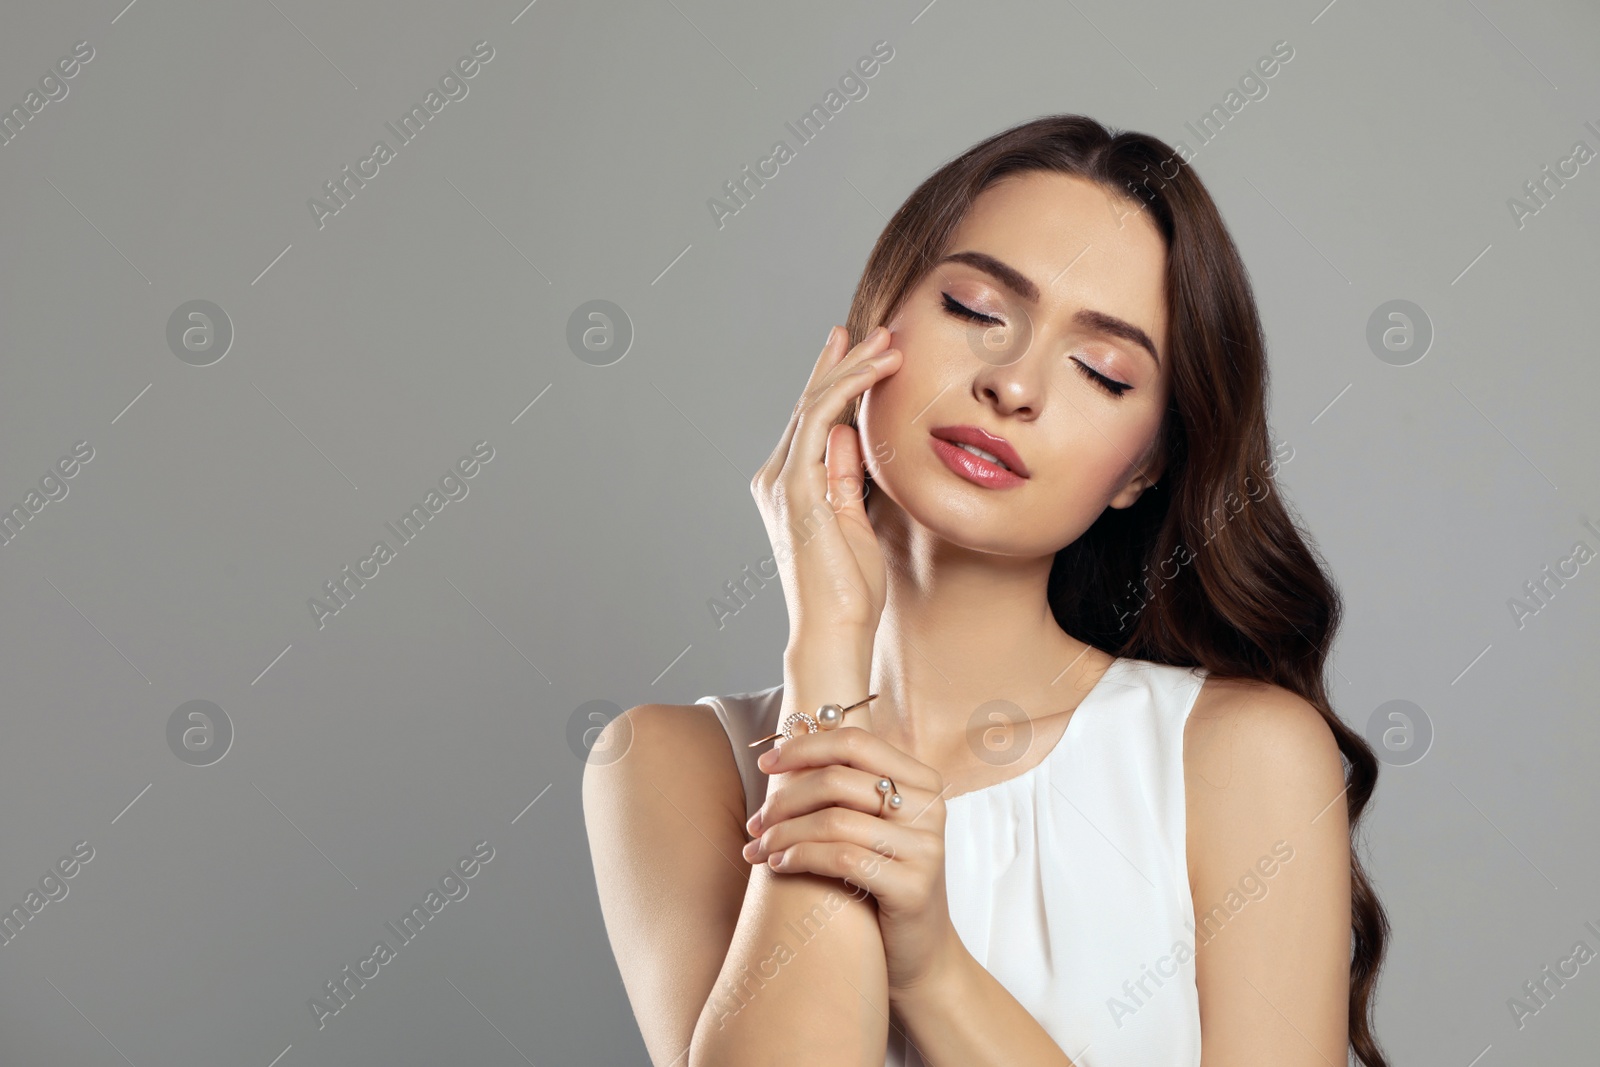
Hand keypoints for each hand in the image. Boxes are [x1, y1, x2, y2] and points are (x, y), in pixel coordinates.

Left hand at [740, 725, 961, 994]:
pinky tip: (779, 865)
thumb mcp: (874, 827)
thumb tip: (784, 752)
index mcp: (921, 781)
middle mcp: (930, 808)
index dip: (804, 747)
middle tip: (755, 823)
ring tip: (758, 849)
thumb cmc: (884, 883)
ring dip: (784, 833)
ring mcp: (925, 848)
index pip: (855, 742)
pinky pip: (842, 858)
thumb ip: (847, 789)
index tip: (765, 764)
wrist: (921, 955)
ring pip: (834, 820)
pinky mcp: (913, 887)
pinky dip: (800, 858)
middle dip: (784, 799)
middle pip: (838, 779)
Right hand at [751, 325, 902, 648]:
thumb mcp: (854, 521)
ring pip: (814, 403)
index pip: (813, 420)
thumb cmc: (849, 590)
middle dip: (843, 362)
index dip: (835, 380)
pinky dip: (848, 389)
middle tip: (876, 330)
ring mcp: (782, 481)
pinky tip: (876, 370)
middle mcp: (777, 477)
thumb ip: (845, 477)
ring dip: (852, 367)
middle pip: (809, 403)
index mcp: (790, 486)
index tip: (863, 350)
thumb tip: (848, 433)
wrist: (835, 630)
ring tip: (887, 342)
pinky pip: (821, 420)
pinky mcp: (795, 487)